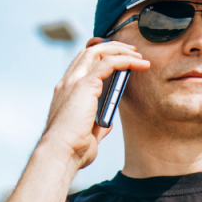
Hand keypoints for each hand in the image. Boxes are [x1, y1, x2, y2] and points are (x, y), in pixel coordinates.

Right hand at [41, 40, 148, 169]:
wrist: (61, 154)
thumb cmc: (73, 149)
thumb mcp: (87, 133)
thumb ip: (96, 124)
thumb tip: (107, 122)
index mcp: (65, 93)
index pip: (82, 64)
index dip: (100, 57)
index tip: (119, 60)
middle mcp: (67, 83)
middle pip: (89, 52)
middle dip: (112, 47)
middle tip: (132, 52)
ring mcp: (74, 82)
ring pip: (98, 52)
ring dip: (121, 50)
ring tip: (139, 55)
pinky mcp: (85, 85)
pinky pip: (109, 63)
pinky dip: (126, 60)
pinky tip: (140, 64)